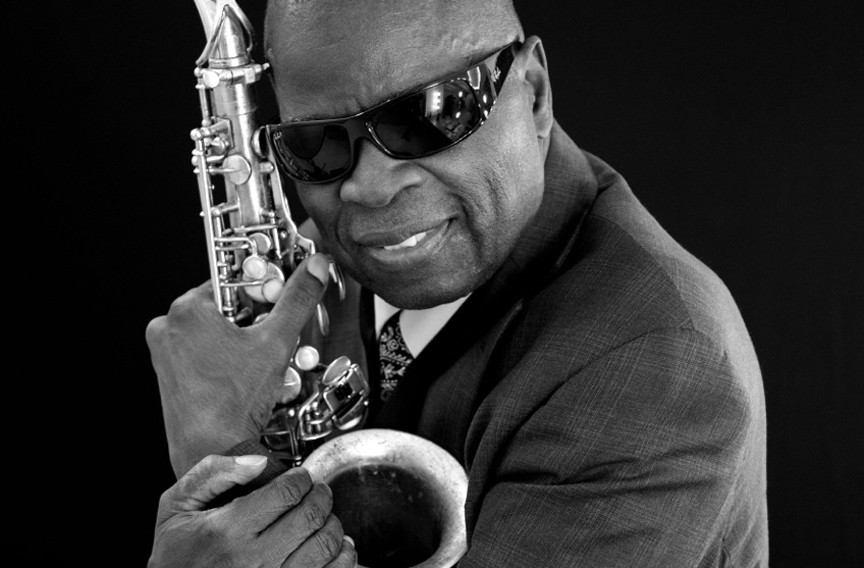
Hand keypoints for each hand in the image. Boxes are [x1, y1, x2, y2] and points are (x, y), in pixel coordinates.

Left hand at [147, 254, 330, 476]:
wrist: (213, 451)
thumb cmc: (232, 402)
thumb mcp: (276, 341)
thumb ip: (298, 299)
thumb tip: (314, 269)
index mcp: (186, 309)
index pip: (233, 279)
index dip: (264, 289)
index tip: (278, 298)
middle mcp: (168, 327)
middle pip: (227, 306)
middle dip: (258, 319)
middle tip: (276, 335)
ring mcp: (166, 353)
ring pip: (218, 331)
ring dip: (247, 341)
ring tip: (266, 361)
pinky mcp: (170, 374)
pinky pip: (205, 353)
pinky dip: (230, 358)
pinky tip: (249, 375)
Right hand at [148, 454, 356, 567]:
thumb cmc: (176, 552)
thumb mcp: (176, 505)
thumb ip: (213, 473)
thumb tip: (258, 461)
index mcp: (229, 530)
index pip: (287, 492)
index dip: (301, 477)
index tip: (300, 476)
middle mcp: (254, 559)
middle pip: (312, 515)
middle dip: (321, 494)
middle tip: (317, 490)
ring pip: (326, 546)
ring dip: (332, 523)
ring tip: (322, 515)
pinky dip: (342, 556)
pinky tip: (333, 546)